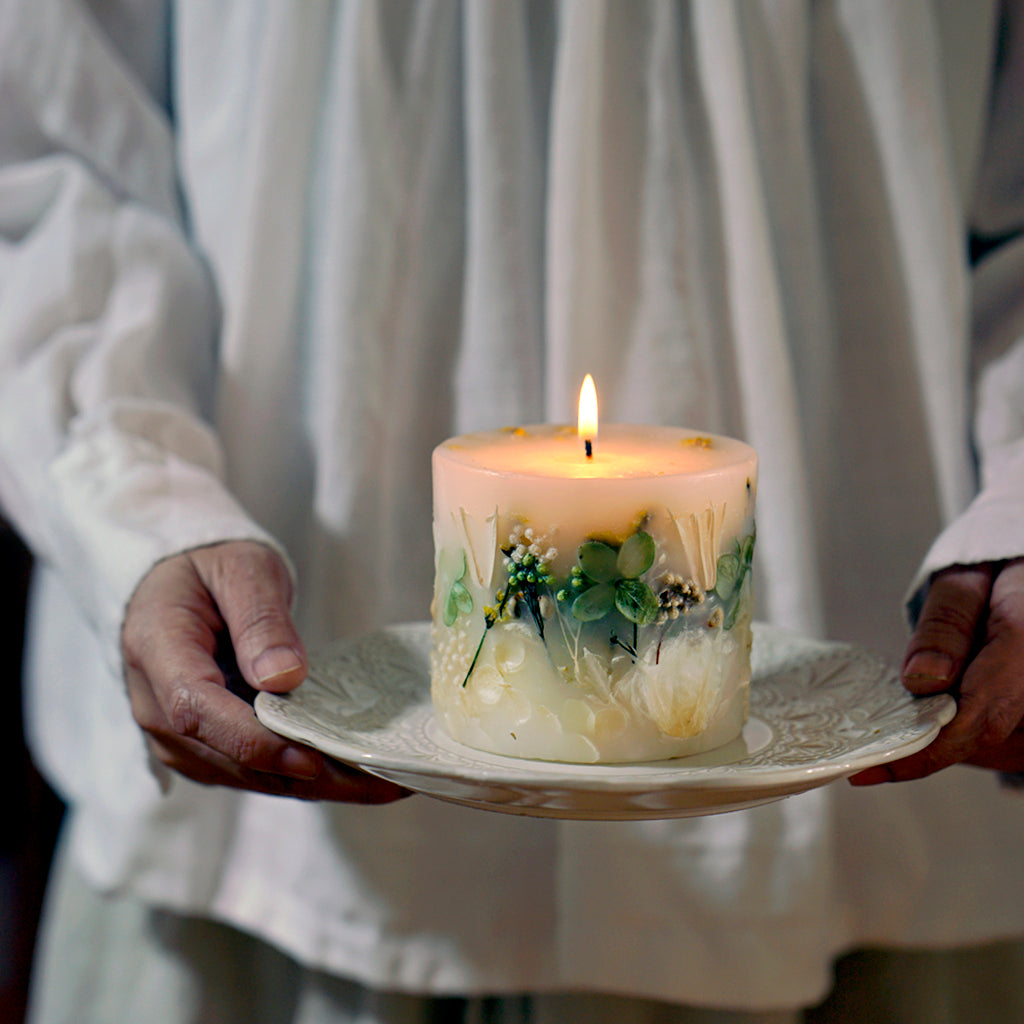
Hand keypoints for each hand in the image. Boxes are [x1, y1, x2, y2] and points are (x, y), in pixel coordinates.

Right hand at [122, 540, 407, 801]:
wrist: (177, 584)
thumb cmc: (210, 568)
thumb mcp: (242, 569)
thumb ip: (260, 621)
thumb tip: (283, 677)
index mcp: (157, 649)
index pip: (196, 710)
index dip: (253, 740)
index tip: (311, 757)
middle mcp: (154, 705)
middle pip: (226, 756)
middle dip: (305, 775)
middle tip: (379, 780)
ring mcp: (175, 733)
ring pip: (243, 774)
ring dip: (311, 784)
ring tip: (380, 781)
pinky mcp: (201, 747)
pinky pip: (250, 770)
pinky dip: (299, 775)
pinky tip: (351, 772)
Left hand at [851, 557, 1023, 783]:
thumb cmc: (1000, 577)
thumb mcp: (965, 585)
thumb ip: (944, 628)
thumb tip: (921, 679)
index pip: (974, 721)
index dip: (921, 751)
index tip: (868, 768)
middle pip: (978, 741)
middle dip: (926, 739)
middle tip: (878, 730)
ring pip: (988, 748)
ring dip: (947, 734)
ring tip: (918, 704)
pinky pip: (998, 743)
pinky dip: (965, 732)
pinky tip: (944, 707)